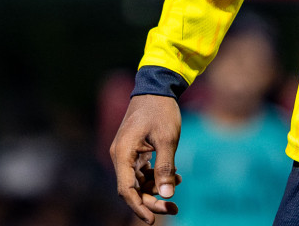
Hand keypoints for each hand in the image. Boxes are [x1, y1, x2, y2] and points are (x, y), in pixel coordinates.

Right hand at [110, 94, 182, 223]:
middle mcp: (120, 156)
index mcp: (122, 154)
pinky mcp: (135, 151)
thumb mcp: (167, 139)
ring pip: (139, 182)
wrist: (157, 87)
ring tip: (178, 189)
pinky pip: (143, 171)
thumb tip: (167, 195)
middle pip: (132, 189)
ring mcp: (126, 153)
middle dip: (152, 200)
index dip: (138, 207)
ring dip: (156, 189)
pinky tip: (176, 177)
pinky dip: (157, 176)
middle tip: (174, 209)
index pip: (125, 190)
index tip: (153, 220)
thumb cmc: (161, 111)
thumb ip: (165, 168)